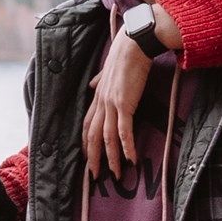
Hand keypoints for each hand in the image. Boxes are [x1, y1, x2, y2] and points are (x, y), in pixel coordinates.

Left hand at [83, 35, 152, 178]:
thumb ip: (99, 80)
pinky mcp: (125, 104)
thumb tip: (92, 85)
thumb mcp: (107, 69)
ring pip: (106, 138)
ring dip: (111, 158)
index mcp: (97, 96)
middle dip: (93, 158)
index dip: (86, 144)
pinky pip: (123, 131)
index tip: (89, 158)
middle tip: (96, 176)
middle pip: (92, 136)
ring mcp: (112, 104)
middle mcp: (101, 102)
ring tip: (115, 175)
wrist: (135, 43)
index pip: (87, 125)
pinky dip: (126, 148)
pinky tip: (131, 160)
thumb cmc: (125, 54)